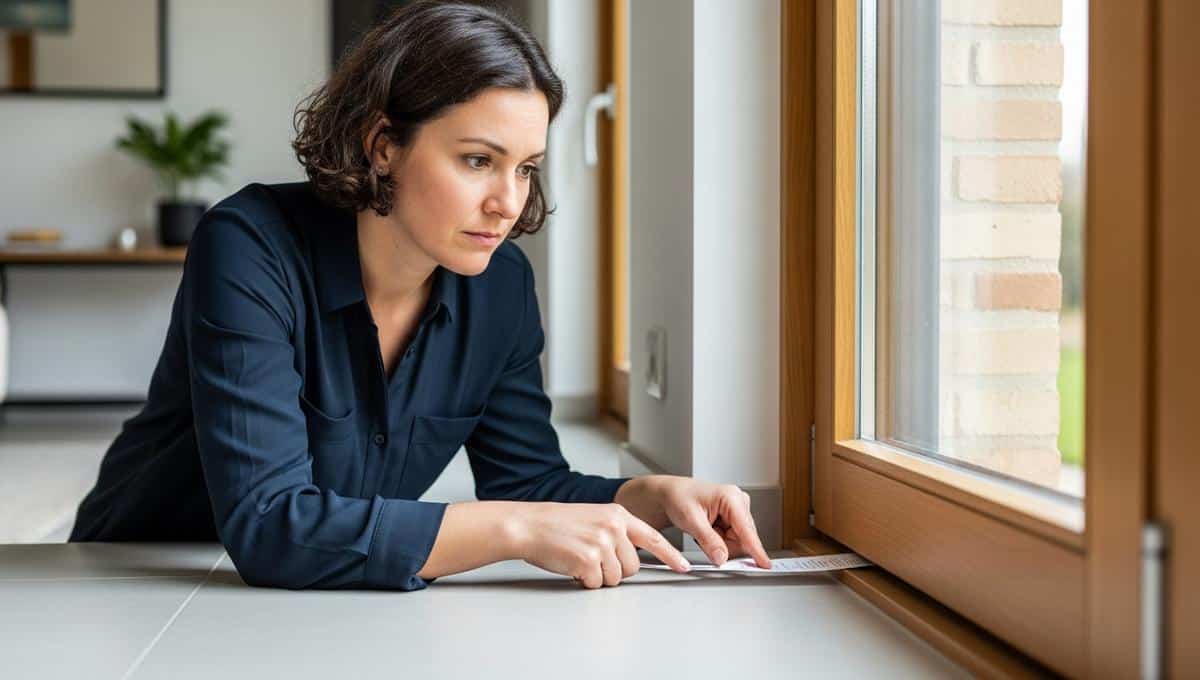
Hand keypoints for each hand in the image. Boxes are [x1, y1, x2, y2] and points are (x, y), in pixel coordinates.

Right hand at [508, 502, 691, 588]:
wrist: (529, 525)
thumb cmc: (556, 524)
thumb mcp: (593, 517)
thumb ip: (616, 532)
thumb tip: (631, 557)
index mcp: (617, 514)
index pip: (653, 538)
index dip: (671, 555)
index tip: (684, 566)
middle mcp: (613, 527)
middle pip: (633, 567)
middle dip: (615, 570)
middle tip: (592, 559)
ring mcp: (602, 544)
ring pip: (615, 578)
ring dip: (597, 576)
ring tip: (579, 558)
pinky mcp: (589, 560)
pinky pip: (596, 584)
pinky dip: (583, 581)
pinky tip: (571, 564)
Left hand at [637, 477, 771, 568]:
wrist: (672, 495)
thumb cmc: (679, 498)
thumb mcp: (691, 520)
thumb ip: (709, 541)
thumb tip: (722, 558)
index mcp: (731, 497)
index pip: (746, 529)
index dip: (755, 549)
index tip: (764, 564)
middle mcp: (738, 502)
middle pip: (743, 539)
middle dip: (724, 545)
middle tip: (703, 536)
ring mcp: (737, 511)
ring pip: (737, 542)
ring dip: (720, 543)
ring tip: (704, 530)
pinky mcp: (734, 519)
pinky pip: (731, 540)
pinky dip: (718, 541)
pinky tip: (708, 531)